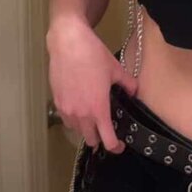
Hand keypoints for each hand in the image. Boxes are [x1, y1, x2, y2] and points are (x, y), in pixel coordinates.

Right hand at [47, 21, 137, 153]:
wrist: (69, 43)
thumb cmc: (94, 56)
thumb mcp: (116, 69)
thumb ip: (128, 84)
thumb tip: (135, 92)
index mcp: (98, 109)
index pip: (107, 140)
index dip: (115, 147)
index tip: (120, 146)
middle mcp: (81, 114)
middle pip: (90, 140)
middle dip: (100, 139)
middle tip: (106, 132)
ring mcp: (67, 109)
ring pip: (77, 131)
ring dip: (85, 130)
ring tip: (92, 120)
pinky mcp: (57, 101)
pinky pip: (66, 119)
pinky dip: (73, 120)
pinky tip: (79, 110)